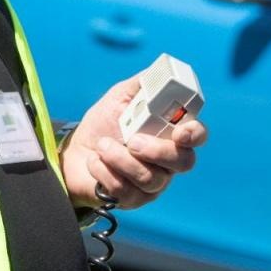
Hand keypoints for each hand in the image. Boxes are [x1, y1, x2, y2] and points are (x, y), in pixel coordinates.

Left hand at [59, 75, 206, 208]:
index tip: (180, 131)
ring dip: (120, 159)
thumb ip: (141, 84)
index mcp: (170, 133)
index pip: (197, 136)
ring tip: (102, 146)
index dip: (195, 134)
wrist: (73, 152)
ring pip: (151, 179)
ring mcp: (152, 184)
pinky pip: (126, 191)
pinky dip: (105, 172)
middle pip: (183, 162)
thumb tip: (159, 70)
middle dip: (157, 151)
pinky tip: (95, 161)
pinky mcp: (132, 200)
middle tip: (132, 141)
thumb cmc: (103, 124)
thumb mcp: (120, 97)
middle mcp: (168, 161)